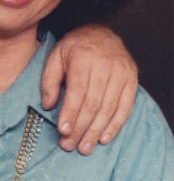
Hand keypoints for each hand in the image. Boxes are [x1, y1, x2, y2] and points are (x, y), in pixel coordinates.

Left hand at [41, 25, 137, 153]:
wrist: (102, 33)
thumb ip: (49, 80)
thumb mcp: (55, 56)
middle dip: (80, 127)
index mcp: (84, 57)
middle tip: (69, 145)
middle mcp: (105, 66)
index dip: (70, 113)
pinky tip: (103, 138)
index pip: (78, 91)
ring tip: (84, 147)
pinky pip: (125, 108)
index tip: (63, 131)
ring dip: (95, 131)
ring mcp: (121, 74)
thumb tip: (48, 106)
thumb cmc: (75, 48)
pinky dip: (115, 125)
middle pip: (93, 104)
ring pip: (109, 109)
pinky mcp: (132, 81)